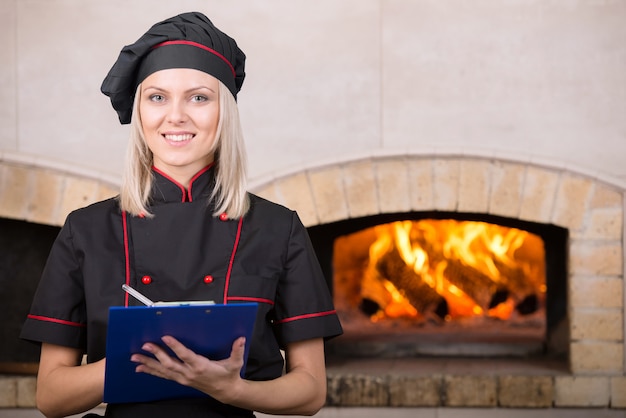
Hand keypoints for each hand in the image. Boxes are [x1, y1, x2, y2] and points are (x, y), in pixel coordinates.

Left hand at [130, 335, 245, 398]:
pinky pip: (164, 376)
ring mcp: (184, 378)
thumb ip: (237, 350)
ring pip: (163, 370)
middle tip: (145, 345)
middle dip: (156, 354)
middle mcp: (190, 373)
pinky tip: (141, 368)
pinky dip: (152, 371)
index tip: (165, 337)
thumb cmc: (229, 375)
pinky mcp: (181, 380)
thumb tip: (240, 339)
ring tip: (135, 358)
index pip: (185, 355)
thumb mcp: (236, 363)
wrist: (226, 391)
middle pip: (169, 363)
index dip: (175, 346)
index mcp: (201, 366)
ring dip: (148, 363)